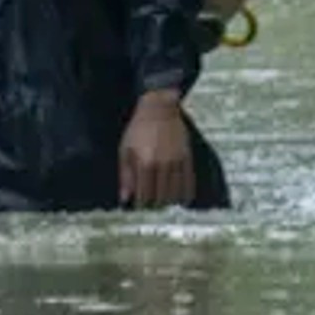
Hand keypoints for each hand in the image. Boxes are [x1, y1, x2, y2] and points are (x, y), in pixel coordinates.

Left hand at [117, 90, 195, 208]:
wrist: (160, 109)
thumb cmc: (138, 129)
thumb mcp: (125, 149)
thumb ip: (125, 175)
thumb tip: (124, 199)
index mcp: (145, 164)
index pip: (144, 195)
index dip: (141, 204)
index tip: (140, 205)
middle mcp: (162, 165)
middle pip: (161, 197)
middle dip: (155, 204)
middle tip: (151, 204)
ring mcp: (177, 163)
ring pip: (175, 194)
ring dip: (169, 201)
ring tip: (163, 201)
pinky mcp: (187, 159)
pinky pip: (189, 184)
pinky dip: (185, 195)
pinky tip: (181, 200)